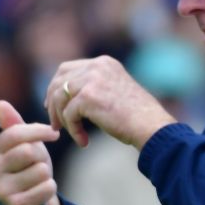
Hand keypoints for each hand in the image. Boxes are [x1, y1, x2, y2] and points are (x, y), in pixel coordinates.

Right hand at [0, 101, 61, 204]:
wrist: (35, 203)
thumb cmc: (30, 168)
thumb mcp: (25, 144)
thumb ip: (14, 125)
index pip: (15, 133)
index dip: (39, 131)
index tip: (54, 134)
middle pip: (29, 151)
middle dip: (42, 157)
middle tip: (39, 164)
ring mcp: (0, 189)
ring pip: (41, 170)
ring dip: (47, 175)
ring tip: (38, 181)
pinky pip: (46, 188)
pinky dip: (50, 189)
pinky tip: (41, 192)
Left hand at [45, 55, 176, 148]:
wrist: (152, 126)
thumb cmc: (139, 117)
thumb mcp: (117, 92)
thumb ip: (97, 87)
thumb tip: (72, 97)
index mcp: (104, 63)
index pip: (67, 69)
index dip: (56, 87)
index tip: (53, 104)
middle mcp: (97, 66)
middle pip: (59, 80)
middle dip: (52, 102)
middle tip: (55, 123)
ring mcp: (91, 80)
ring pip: (60, 98)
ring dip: (61, 118)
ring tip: (70, 134)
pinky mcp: (88, 97)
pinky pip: (69, 115)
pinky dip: (73, 131)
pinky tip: (84, 142)